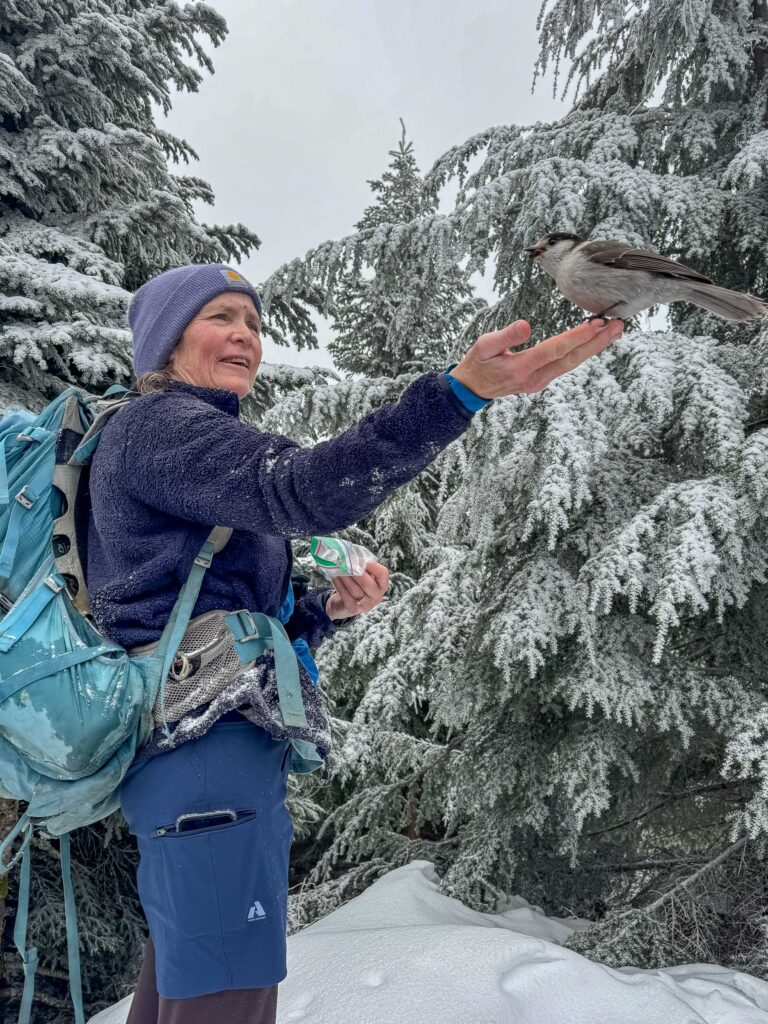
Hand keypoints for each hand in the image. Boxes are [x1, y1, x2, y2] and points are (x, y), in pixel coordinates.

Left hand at [324, 562, 389, 619]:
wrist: (343, 602)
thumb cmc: (355, 583)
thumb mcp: (361, 574)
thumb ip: (361, 565)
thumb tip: (352, 555)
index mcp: (382, 585)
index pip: (382, 573)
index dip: (371, 565)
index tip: (359, 559)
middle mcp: (377, 596)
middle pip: (368, 584)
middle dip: (355, 573)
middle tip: (346, 564)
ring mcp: (366, 605)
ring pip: (355, 590)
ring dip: (345, 577)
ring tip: (337, 568)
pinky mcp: (353, 609)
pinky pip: (345, 596)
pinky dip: (339, 585)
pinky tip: (334, 576)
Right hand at [449, 318, 622, 398]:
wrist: (472, 390)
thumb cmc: (477, 364)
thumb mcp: (483, 346)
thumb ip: (505, 336)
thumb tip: (526, 325)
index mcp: (521, 368)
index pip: (555, 350)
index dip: (577, 337)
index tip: (596, 324)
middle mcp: (535, 378)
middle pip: (571, 359)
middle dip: (596, 342)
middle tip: (617, 325)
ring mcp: (540, 382)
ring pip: (572, 363)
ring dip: (594, 347)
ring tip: (614, 331)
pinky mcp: (541, 381)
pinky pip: (566, 365)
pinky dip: (582, 352)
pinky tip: (594, 342)